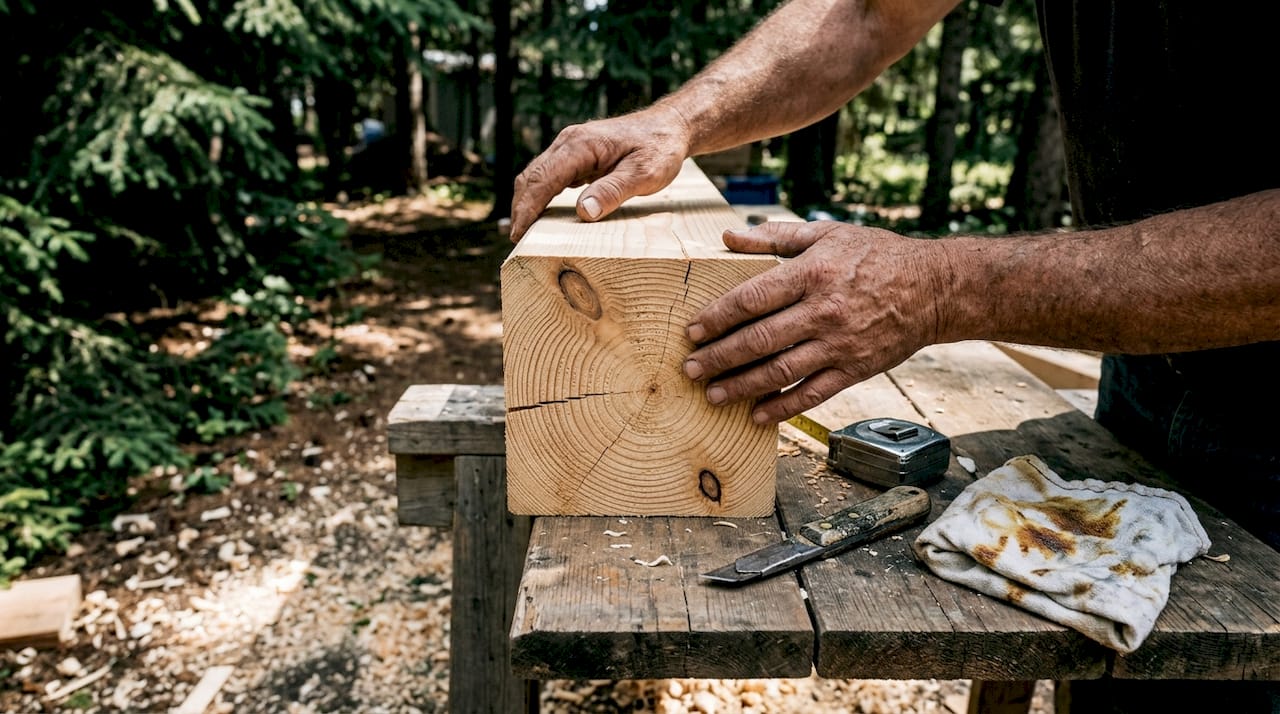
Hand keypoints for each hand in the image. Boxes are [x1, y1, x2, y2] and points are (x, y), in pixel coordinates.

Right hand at [509, 105, 692, 241]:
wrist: (670, 126)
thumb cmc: (659, 148)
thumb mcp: (644, 173)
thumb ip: (613, 191)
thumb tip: (584, 212)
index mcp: (581, 145)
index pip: (544, 178)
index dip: (528, 208)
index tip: (518, 233)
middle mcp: (569, 142)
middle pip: (532, 176)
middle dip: (521, 207)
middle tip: (515, 239)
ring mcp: (570, 146)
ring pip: (537, 174)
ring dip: (527, 201)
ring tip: (522, 231)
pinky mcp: (576, 155)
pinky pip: (549, 175)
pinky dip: (539, 195)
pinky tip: (539, 214)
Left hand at [682, 221, 950, 422]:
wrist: (934, 288)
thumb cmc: (876, 255)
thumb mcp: (827, 233)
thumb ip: (776, 236)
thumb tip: (729, 236)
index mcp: (812, 273)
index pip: (752, 298)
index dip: (718, 317)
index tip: (692, 331)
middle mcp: (823, 311)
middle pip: (759, 340)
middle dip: (719, 357)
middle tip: (690, 368)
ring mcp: (839, 344)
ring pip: (780, 371)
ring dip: (742, 386)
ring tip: (713, 395)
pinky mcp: (855, 369)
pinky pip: (812, 394)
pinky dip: (783, 408)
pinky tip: (757, 415)